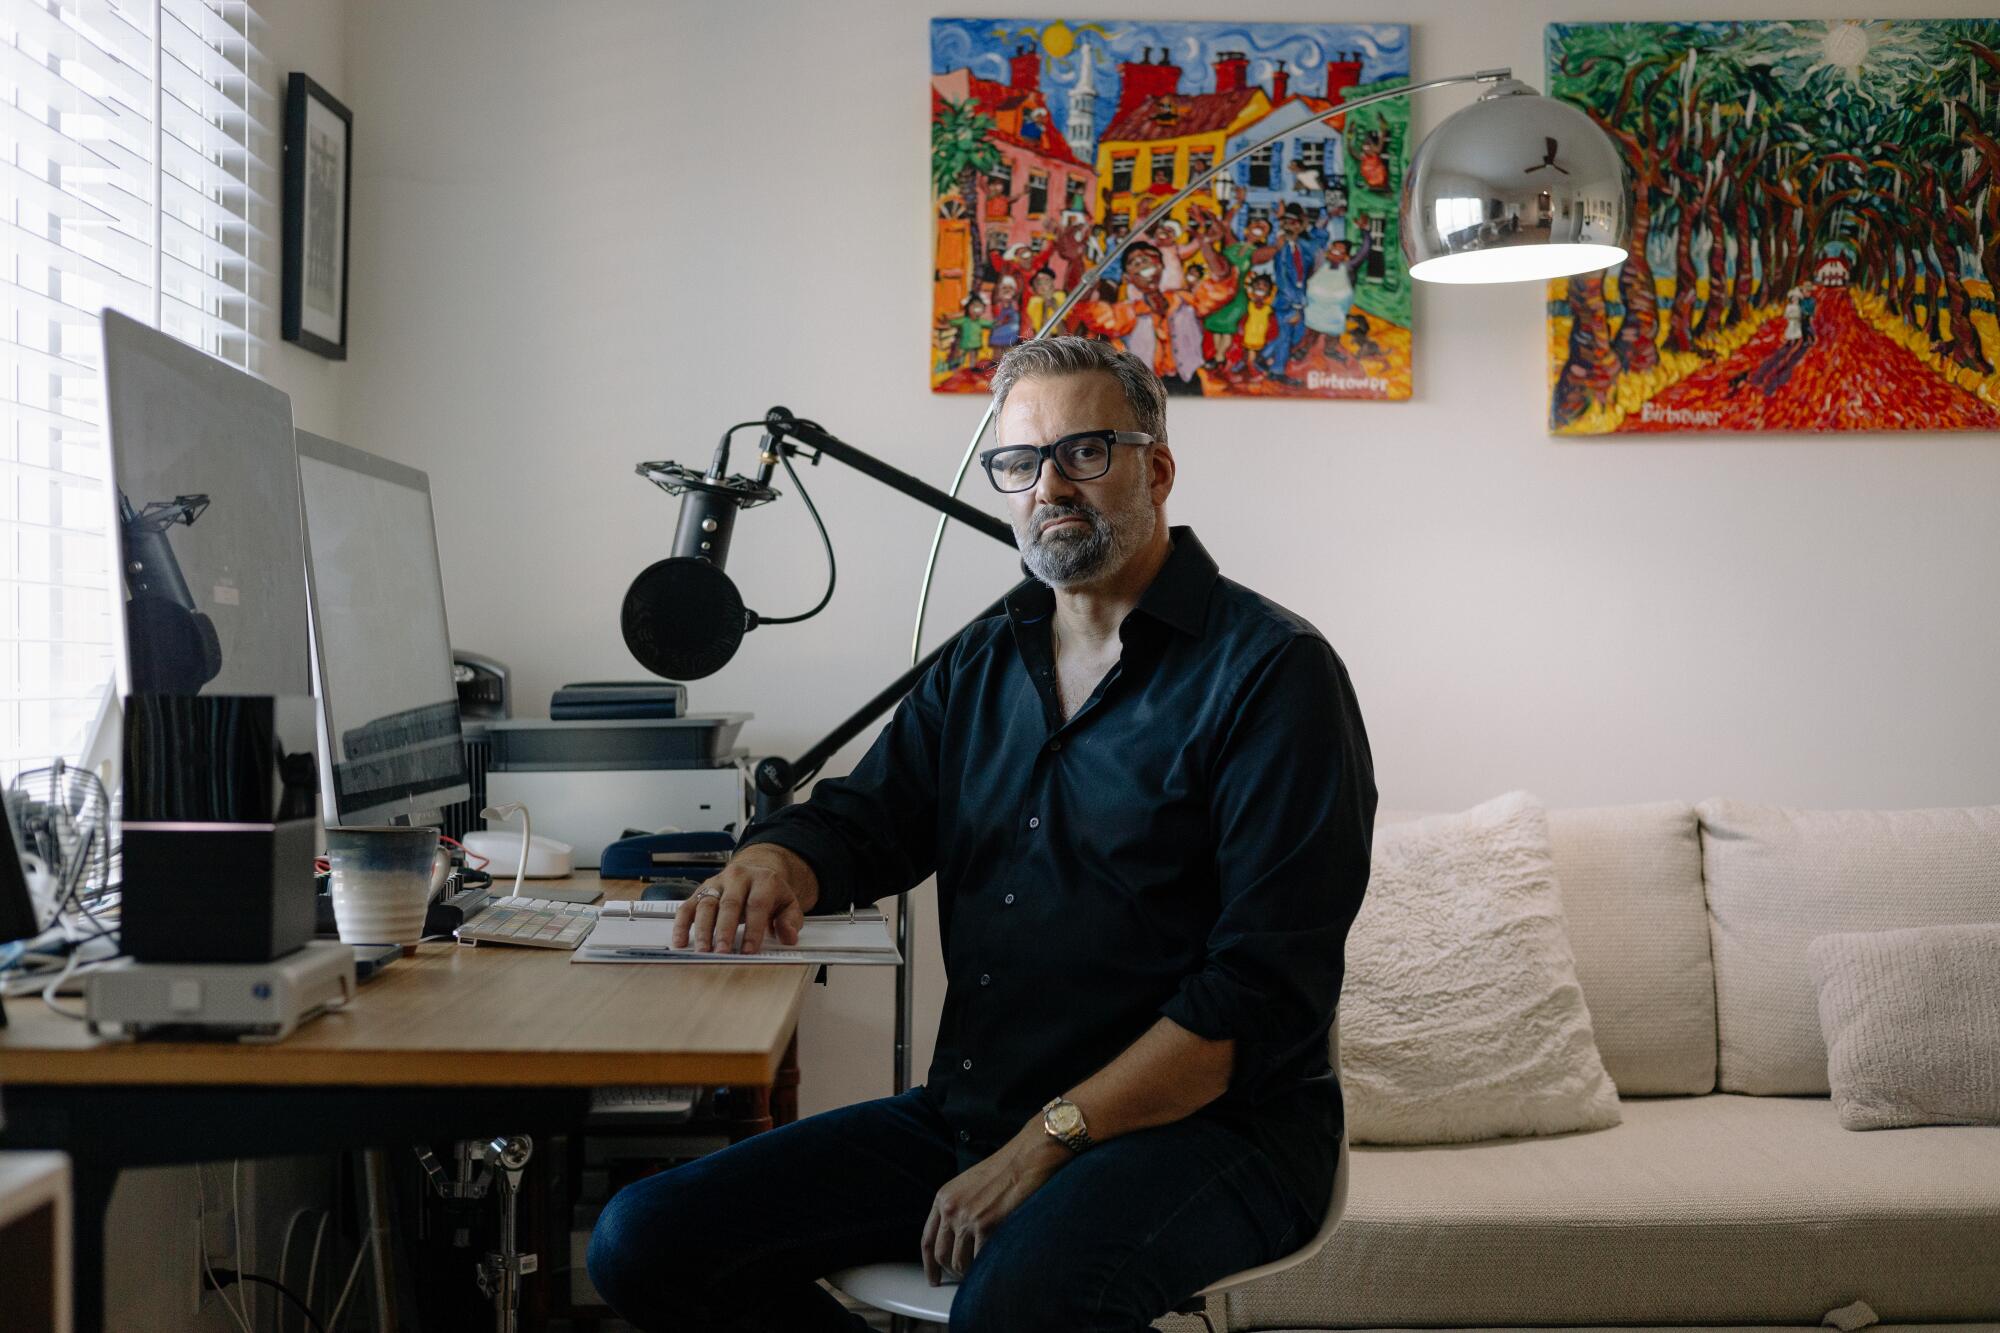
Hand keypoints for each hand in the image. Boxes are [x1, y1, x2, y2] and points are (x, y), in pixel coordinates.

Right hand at [672, 843, 818, 953]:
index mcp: (763, 880)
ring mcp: (716, 883)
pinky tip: (680, 942)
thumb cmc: (771, 892)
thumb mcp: (789, 904)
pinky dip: (681, 924)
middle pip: (729, 904)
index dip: (753, 929)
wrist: (756, 870)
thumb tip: (788, 936)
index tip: (749, 951)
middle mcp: (737, 878)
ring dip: (703, 930)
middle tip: (722, 952)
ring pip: (706, 904)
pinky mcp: (700, 891)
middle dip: (724, 930)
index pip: (757, 904)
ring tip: (703, 951)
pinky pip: (687, 907)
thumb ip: (791, 920)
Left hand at [921, 1129, 1068, 1284]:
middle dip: (950, 1271)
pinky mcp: (986, 1226)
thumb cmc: (1003, 1169)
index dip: (929, 1263)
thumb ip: (958, 1207)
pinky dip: (985, 1267)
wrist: (1025, 1159)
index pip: (927, 1239)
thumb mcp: (968, 1185)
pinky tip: (991, 1265)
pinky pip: (980, 1259)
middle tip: (960, 1279)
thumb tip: (958, 1237)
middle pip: (941, 1254)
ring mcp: (967, 1219)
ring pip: (959, 1262)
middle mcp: (950, 1209)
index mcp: (943, 1198)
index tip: (933, 1276)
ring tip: (980, 1271)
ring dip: (969, 1272)